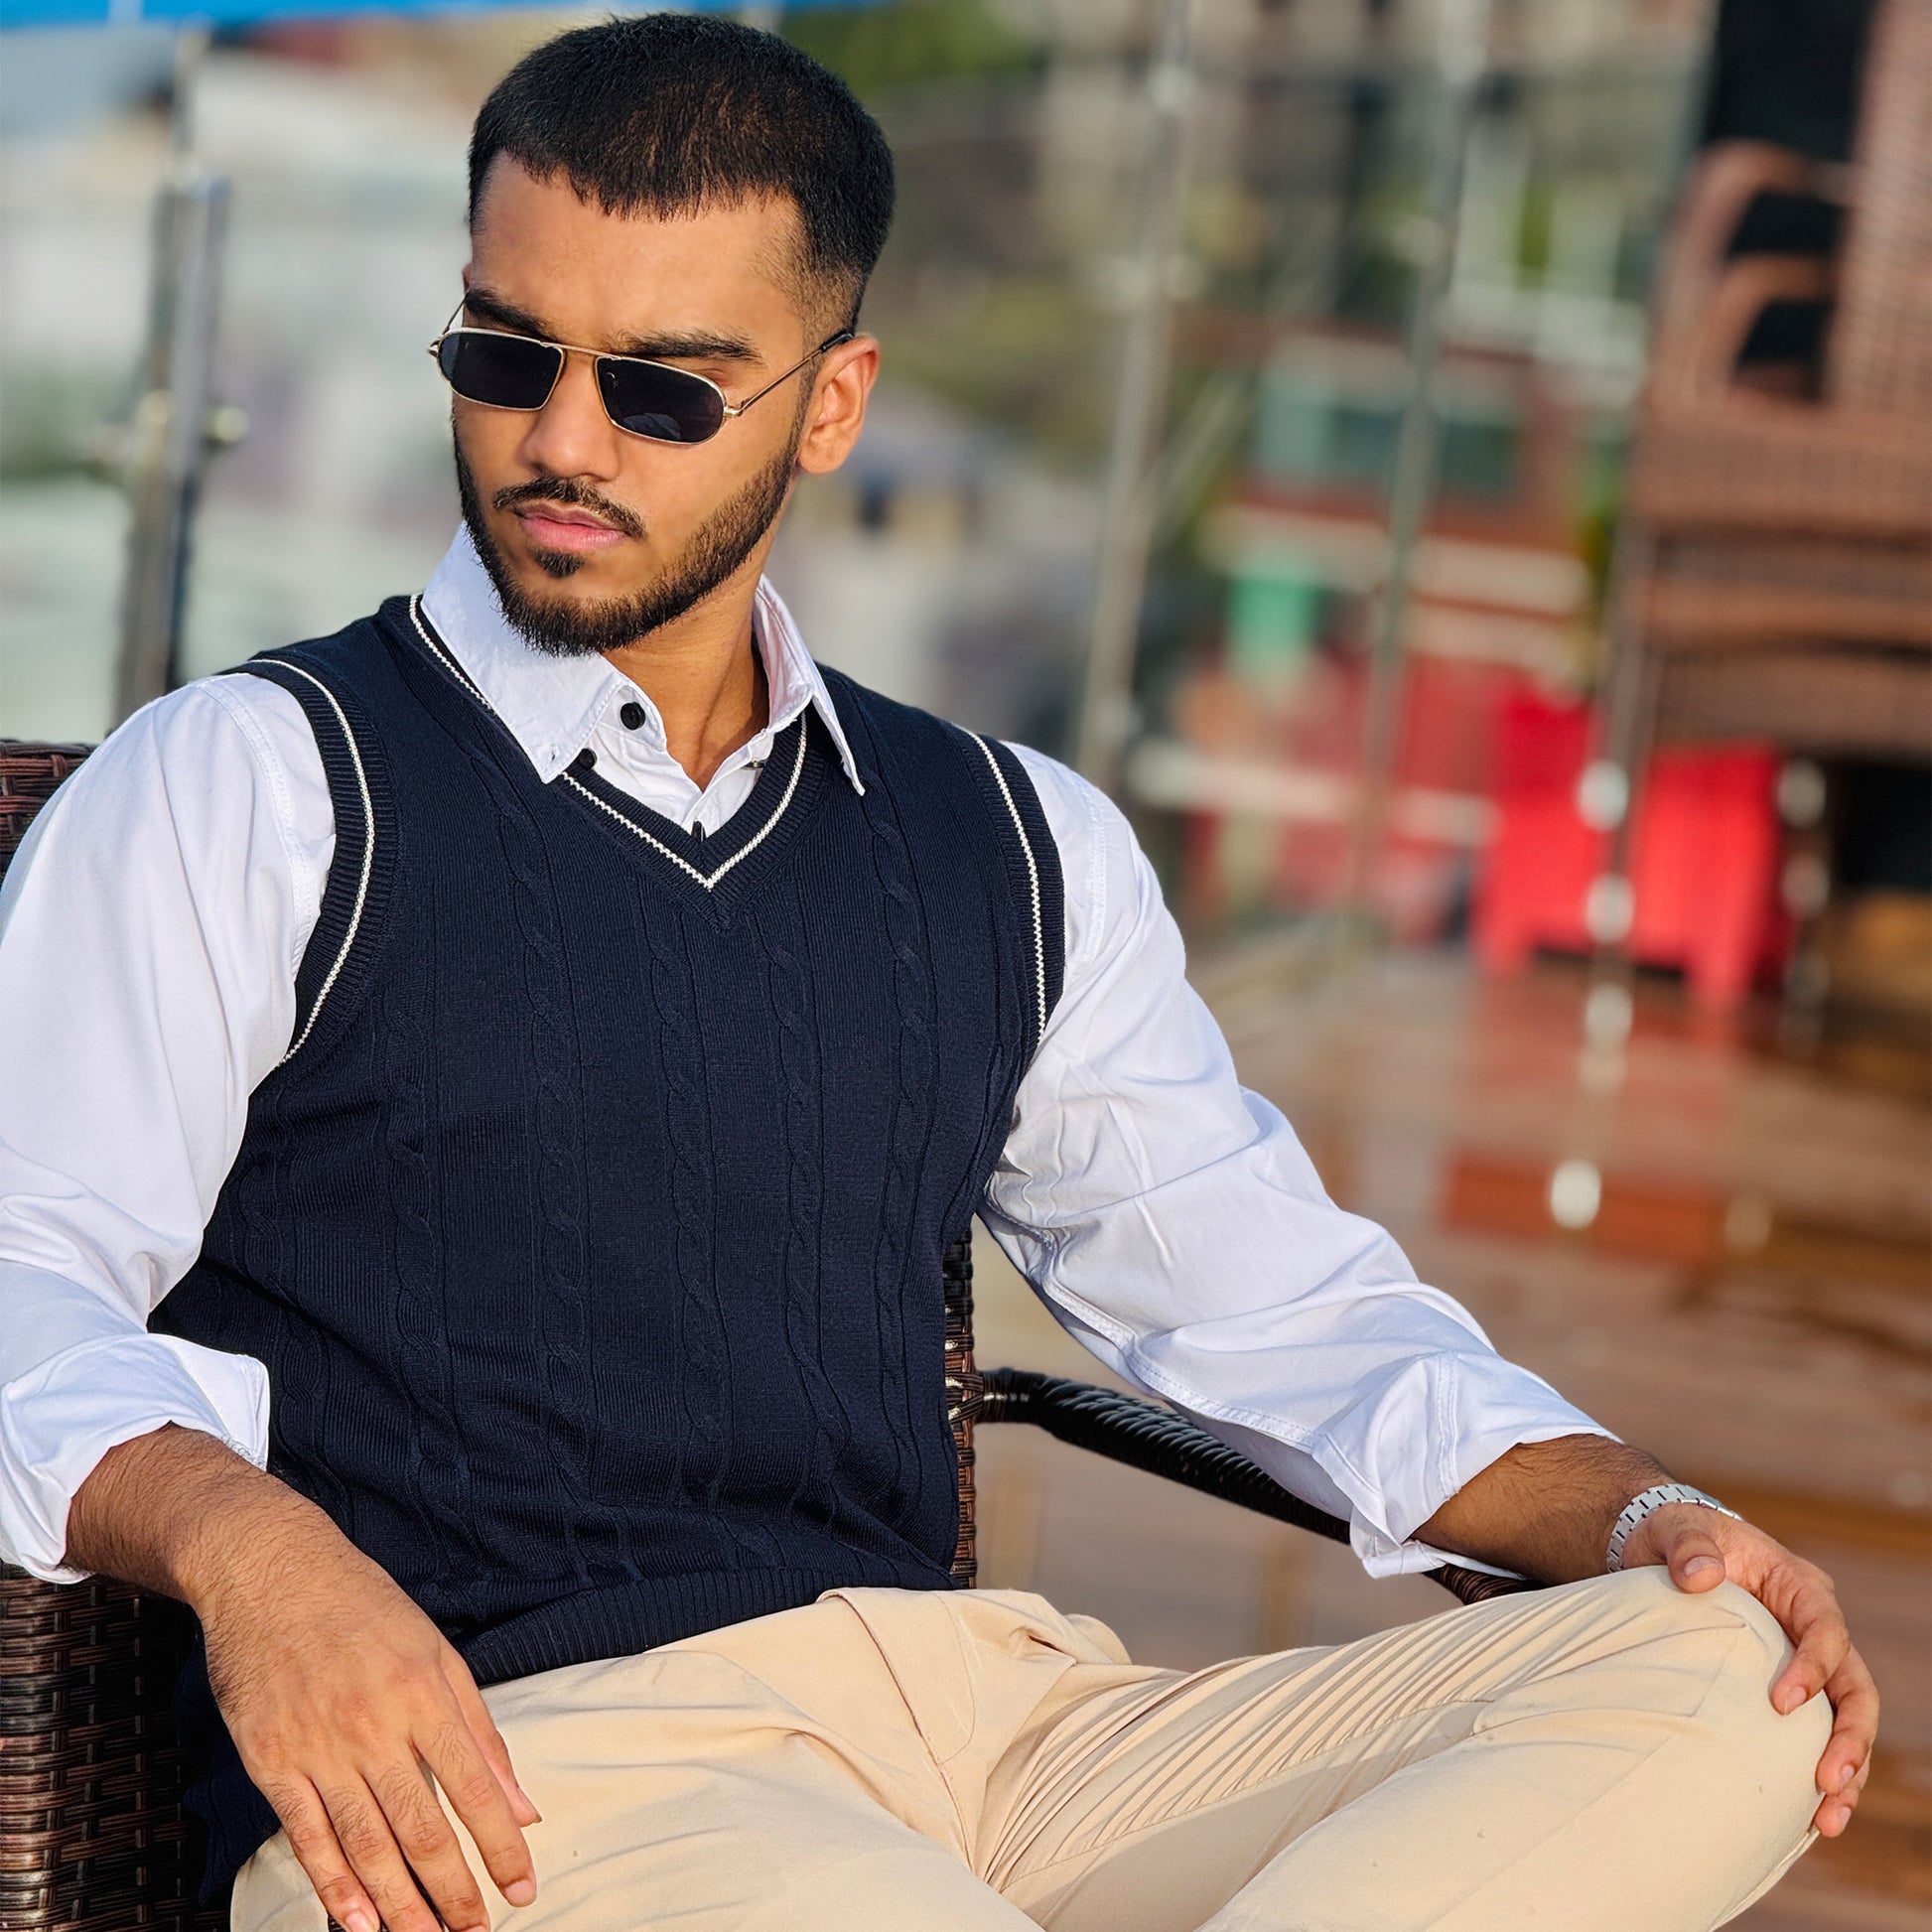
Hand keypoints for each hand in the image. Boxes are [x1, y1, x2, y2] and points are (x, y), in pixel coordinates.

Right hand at [197, 1506, 540, 1931]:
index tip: (523, 1888)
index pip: (475, 1788)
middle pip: (422, 1828)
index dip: (501, 1846)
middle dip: (453, 1891)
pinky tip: (357, 1922)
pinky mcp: (271, 1760)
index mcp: (425, 1693)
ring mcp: (319, 1746)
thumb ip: (480, 1730)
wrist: (269, 1572)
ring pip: (367, 1843)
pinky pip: (307, 1835)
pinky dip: (333, 1884)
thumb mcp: (437, 1652)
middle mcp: (375, 1725)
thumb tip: (520, 1803)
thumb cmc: (363, 1608)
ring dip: (400, 1904)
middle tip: (477, 1931)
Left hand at [1618, 1502, 1878, 1837]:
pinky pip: (1815, 1735)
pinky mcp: (1789, 1691)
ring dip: (1846, 1771)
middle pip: (1854, 1686)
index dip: (1814, 1668)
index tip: (1782, 1705)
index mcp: (1797, 1585)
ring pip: (1845, 1721)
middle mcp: (1812, 1627)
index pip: (1826, 1630)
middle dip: (1850, 1737)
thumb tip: (1700, 1576)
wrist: (1663, 1554)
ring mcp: (1805, 1662)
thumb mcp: (1674, 1529)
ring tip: (1827, 1818)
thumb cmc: (1674, 1537)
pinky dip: (1814, 1773)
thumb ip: (1687, 1546)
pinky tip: (1807, 1817)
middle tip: (1828, 1781)